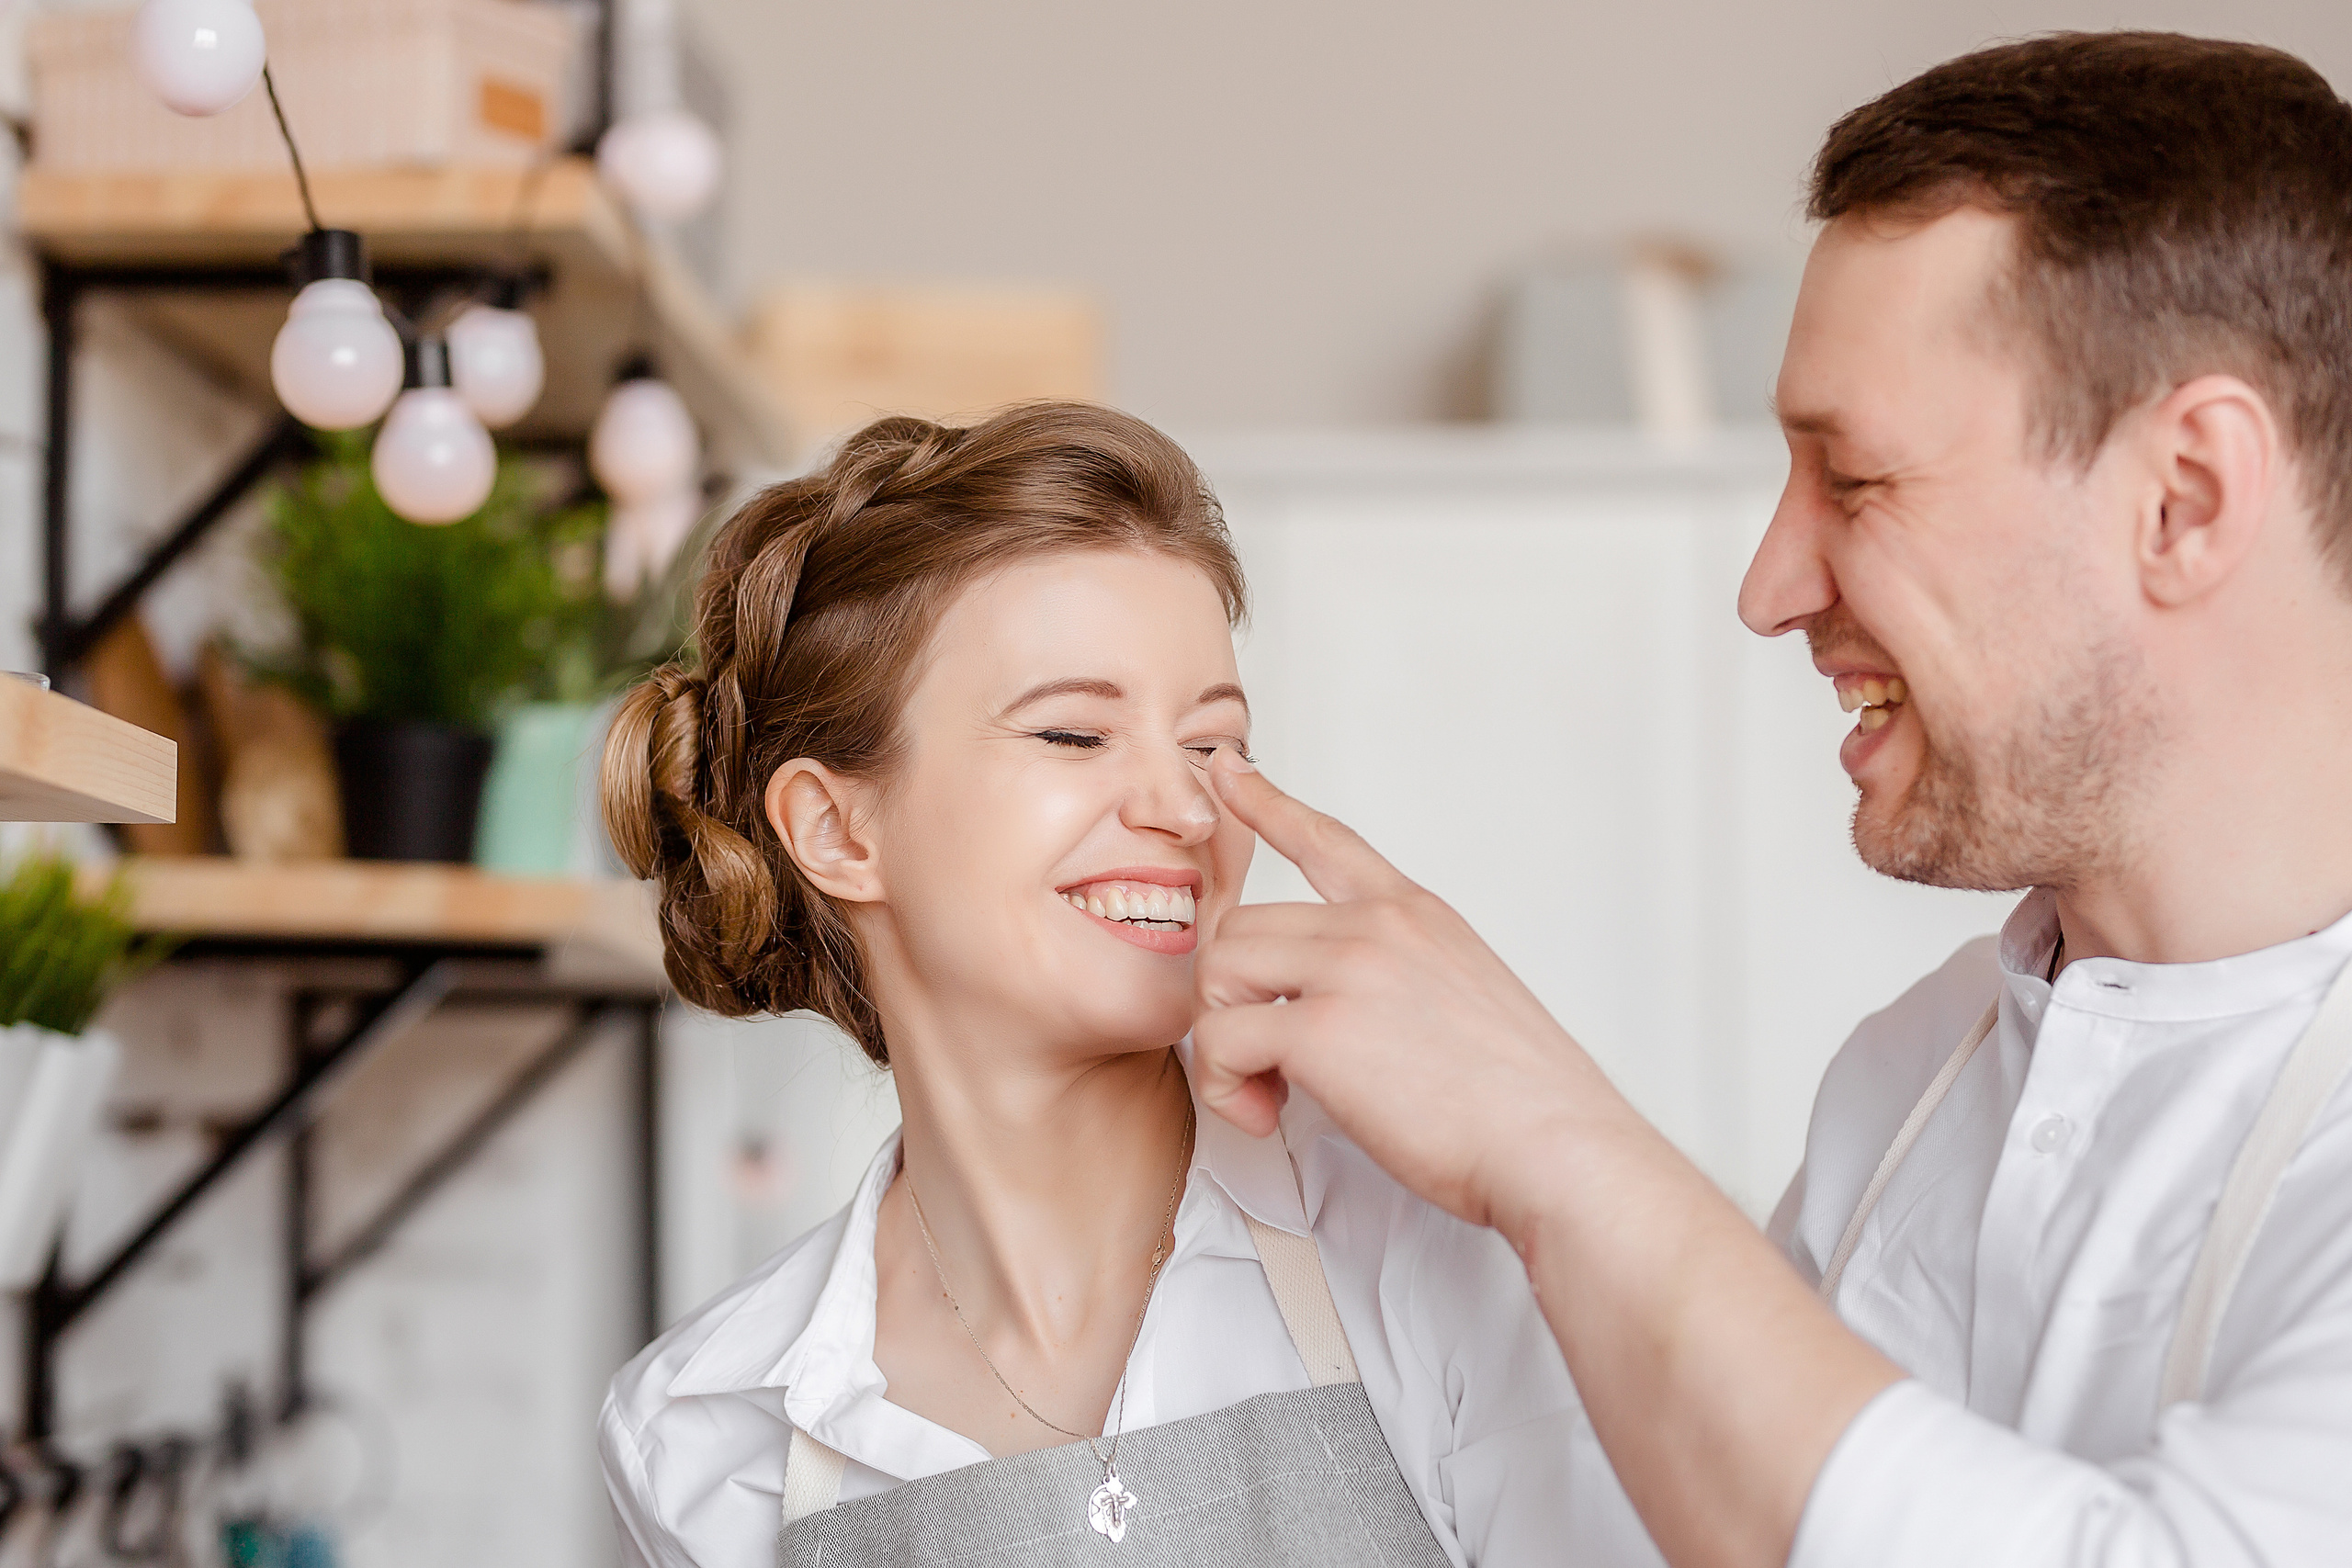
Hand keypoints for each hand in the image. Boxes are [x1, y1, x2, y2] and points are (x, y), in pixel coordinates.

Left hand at [1191, 752, 1636, 1240]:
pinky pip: (1219, 1041)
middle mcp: (1377, 928)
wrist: (1557, 1149)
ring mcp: (1347, 971)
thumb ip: (1404, 976)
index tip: (1231, 773)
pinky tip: (1267, 1112)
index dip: (1268, 804)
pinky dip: (1226, 1087)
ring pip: (1220, 972)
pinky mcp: (1319, 1030)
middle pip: (1243, 926)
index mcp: (1416, 916)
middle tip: (1272, 1064)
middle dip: (1236, 997)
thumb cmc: (1523, 1102)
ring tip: (1272, 1089)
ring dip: (1226, 1040)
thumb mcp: (1470, 995)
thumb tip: (1352, 1010)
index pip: (1327, 841)